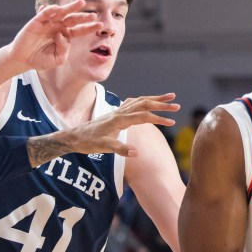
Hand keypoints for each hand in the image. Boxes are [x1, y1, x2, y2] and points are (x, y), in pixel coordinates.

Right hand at [4, 0, 101, 71]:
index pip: (80, 30)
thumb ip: (64, 49)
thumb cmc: (41, 60)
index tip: (100, 25)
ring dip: (71, 7)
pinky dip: (50, 9)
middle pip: (73, 20)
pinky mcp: (37, 21)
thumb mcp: (57, 59)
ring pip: (61, 13)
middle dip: (83, 17)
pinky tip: (58, 8)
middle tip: (94, 15)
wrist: (24, 60)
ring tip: (81, 3)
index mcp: (65, 36)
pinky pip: (45, 13)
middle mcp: (58, 27)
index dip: (89, 27)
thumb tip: (62, 34)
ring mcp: (48, 23)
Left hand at [27, 93, 178, 165]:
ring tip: (169, 97)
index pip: (143, 116)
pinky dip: (143, 101)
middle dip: (161, 104)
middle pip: (144, 103)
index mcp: (119, 119)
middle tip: (176, 104)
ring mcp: (117, 111)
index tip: (172, 122)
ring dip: (154, 99)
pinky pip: (133, 103)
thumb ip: (121, 149)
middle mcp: (119, 112)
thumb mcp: (104, 148)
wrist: (74, 137)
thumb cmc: (88, 143)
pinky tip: (146, 102)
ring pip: (139, 101)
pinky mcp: (115, 113)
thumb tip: (136, 153)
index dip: (158, 118)